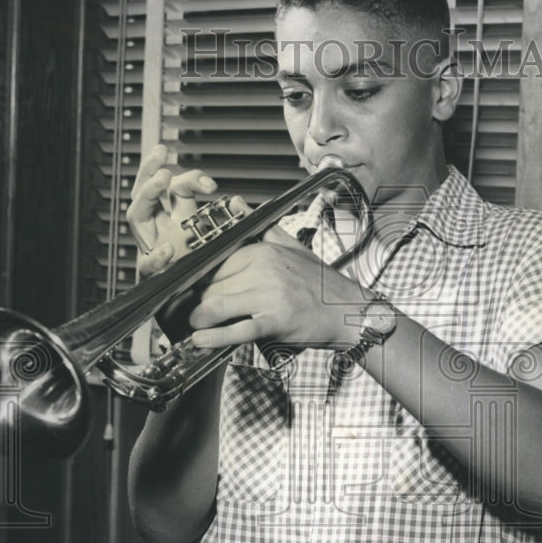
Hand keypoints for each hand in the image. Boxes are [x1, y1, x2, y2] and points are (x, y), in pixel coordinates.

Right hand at [126, 144, 247, 278]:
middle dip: (150, 168)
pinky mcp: (153, 275)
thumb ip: (230, 220)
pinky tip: (167, 250)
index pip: (175, 189)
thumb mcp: (225, 238)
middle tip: (161, 153)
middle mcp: (162, 229)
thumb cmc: (213, 271)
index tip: (212, 185)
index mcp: (178, 218)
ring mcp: (154, 249)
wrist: (202, 306)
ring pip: (136, 214)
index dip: (191, 179)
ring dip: (147, 193)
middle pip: (145, 191)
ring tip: (162, 179)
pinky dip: (155, 258)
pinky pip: (146, 265)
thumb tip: (239, 201)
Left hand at [188, 224, 364, 349]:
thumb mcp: (291, 246)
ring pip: (217, 305)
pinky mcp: (274, 320)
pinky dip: (215, 337)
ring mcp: (268, 295)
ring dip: (199, 320)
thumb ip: (261, 227)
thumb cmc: (319, 284)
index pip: (215, 265)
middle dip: (198, 303)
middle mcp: (262, 269)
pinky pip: (237, 329)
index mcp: (262, 251)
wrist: (349, 310)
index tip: (193, 292)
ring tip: (195, 328)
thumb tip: (235, 202)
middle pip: (211, 286)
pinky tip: (201, 340)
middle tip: (193, 314)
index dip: (200, 282)